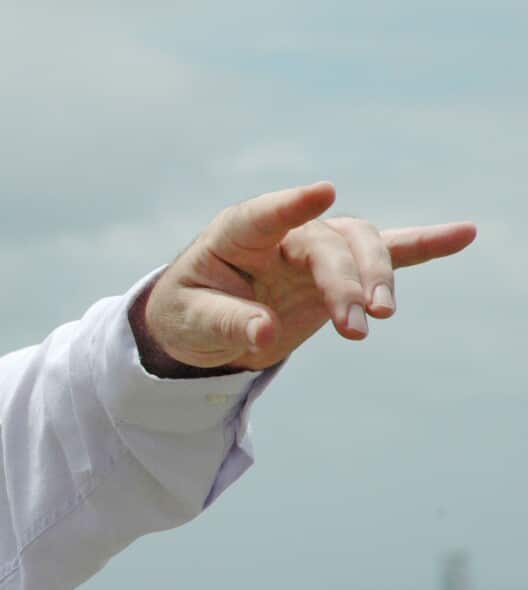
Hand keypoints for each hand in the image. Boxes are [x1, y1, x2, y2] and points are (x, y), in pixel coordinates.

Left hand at [139, 182, 475, 372]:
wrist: (203, 322)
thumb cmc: (189, 312)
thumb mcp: (192, 323)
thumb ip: (228, 323)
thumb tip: (263, 332)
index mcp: (237, 235)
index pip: (265, 215)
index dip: (292, 204)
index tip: (323, 193)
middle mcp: (283, 233)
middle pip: (327, 244)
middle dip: (346, 282)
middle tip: (356, 325)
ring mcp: (314, 248)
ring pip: (360, 245)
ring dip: (377, 278)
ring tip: (378, 318)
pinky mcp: (339, 271)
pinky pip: (385, 250)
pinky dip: (423, 244)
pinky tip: (464, 234)